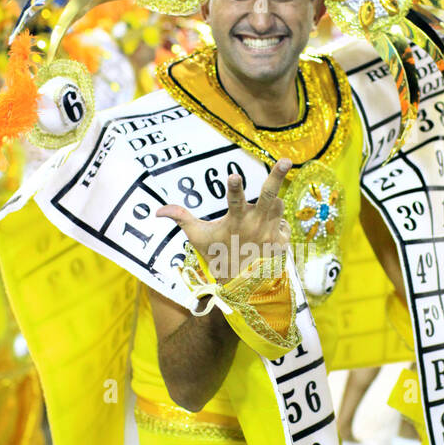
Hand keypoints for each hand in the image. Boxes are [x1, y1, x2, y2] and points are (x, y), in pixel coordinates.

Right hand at [156, 158, 291, 282]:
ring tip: (260, 210)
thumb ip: (181, 218)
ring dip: (271, 202)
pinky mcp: (281, 241)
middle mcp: (256, 226)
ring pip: (277, 205)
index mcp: (235, 223)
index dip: (234, 188)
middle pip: (269, 195)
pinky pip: (283, 221)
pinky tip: (266, 228)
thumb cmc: (216, 254)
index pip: (234, 202)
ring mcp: (271, 233)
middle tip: (286, 160)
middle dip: (277, 176)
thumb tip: (157, 211)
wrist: (239, 284)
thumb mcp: (198, 237)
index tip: (234, 175)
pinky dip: (276, 221)